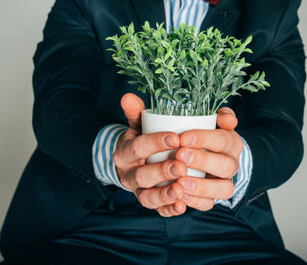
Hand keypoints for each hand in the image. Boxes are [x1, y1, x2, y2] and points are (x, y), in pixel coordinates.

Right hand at [113, 93, 187, 216]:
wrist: (134, 162)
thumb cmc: (142, 139)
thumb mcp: (138, 124)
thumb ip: (136, 112)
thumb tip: (128, 96)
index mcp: (124, 153)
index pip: (137, 147)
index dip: (154, 142)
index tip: (175, 137)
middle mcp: (128, 175)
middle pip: (141, 175)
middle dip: (161, 171)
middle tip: (181, 166)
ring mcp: (138, 191)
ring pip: (147, 197)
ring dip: (165, 194)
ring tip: (181, 189)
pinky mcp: (150, 203)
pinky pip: (157, 210)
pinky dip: (169, 209)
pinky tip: (182, 206)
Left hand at [175, 107, 242, 210]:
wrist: (206, 152)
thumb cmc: (203, 133)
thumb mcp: (212, 120)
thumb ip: (221, 115)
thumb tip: (229, 120)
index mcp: (232, 143)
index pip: (223, 140)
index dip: (204, 138)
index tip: (183, 137)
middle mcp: (232, 164)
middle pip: (226, 166)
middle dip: (203, 161)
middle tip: (180, 155)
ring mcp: (224, 183)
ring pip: (223, 189)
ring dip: (202, 186)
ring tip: (181, 181)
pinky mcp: (213, 198)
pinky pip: (209, 204)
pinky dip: (196, 202)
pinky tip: (181, 196)